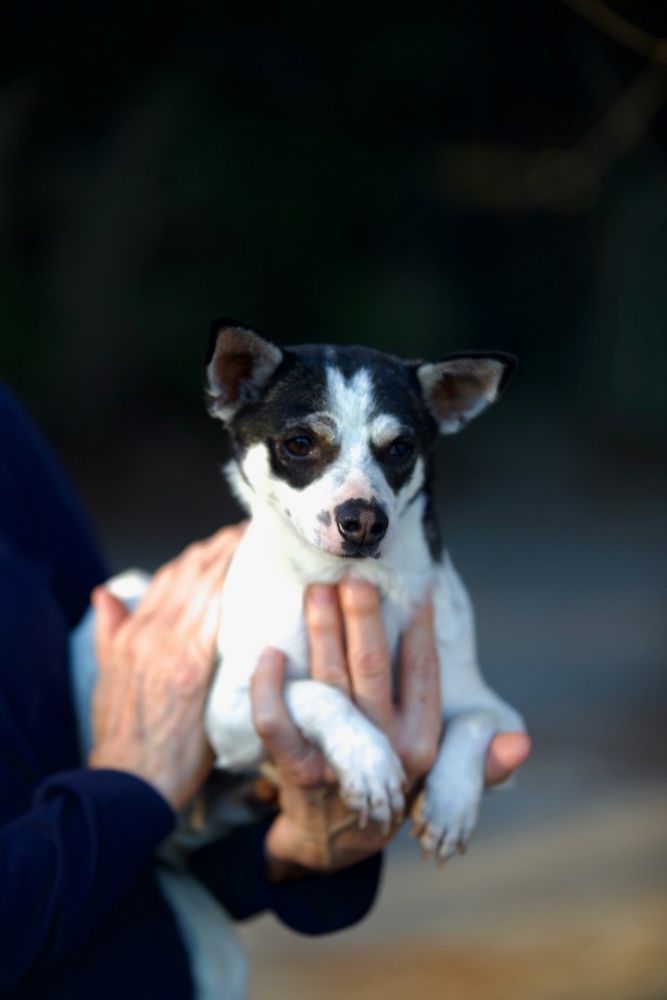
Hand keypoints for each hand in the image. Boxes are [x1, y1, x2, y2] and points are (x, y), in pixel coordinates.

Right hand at [88, 525, 243, 810]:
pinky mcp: (189, 668)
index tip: (223, 543)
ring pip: (202, 586)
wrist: (127, 783)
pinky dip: (232, 590)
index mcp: (131, 633)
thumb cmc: (123, 737)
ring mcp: (168, 648)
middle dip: (220, 548)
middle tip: (250, 534)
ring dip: (230, 559)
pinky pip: (213, 615)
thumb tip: (106, 594)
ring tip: (259, 544)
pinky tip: (257, 578)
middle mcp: (148, 633)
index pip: (169, 578)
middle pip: (188, 574)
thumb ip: (110, 632)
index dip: (198, 556)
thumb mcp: (107, 678)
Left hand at [252, 580, 530, 876]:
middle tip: (354, 576)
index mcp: (422, 744)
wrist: (332, 845)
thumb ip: (480, 760)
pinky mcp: (298, 771)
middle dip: (363, 617)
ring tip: (318, 592)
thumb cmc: (388, 792)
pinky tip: (269, 653)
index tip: (415, 587)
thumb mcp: (437, 780)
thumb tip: (523, 742)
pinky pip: (278, 723)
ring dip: (322, 632)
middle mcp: (386, 749)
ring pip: (330, 682)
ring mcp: (341, 760)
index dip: (419, 628)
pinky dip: (270, 687)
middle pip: (373, 669)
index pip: (422, 673)